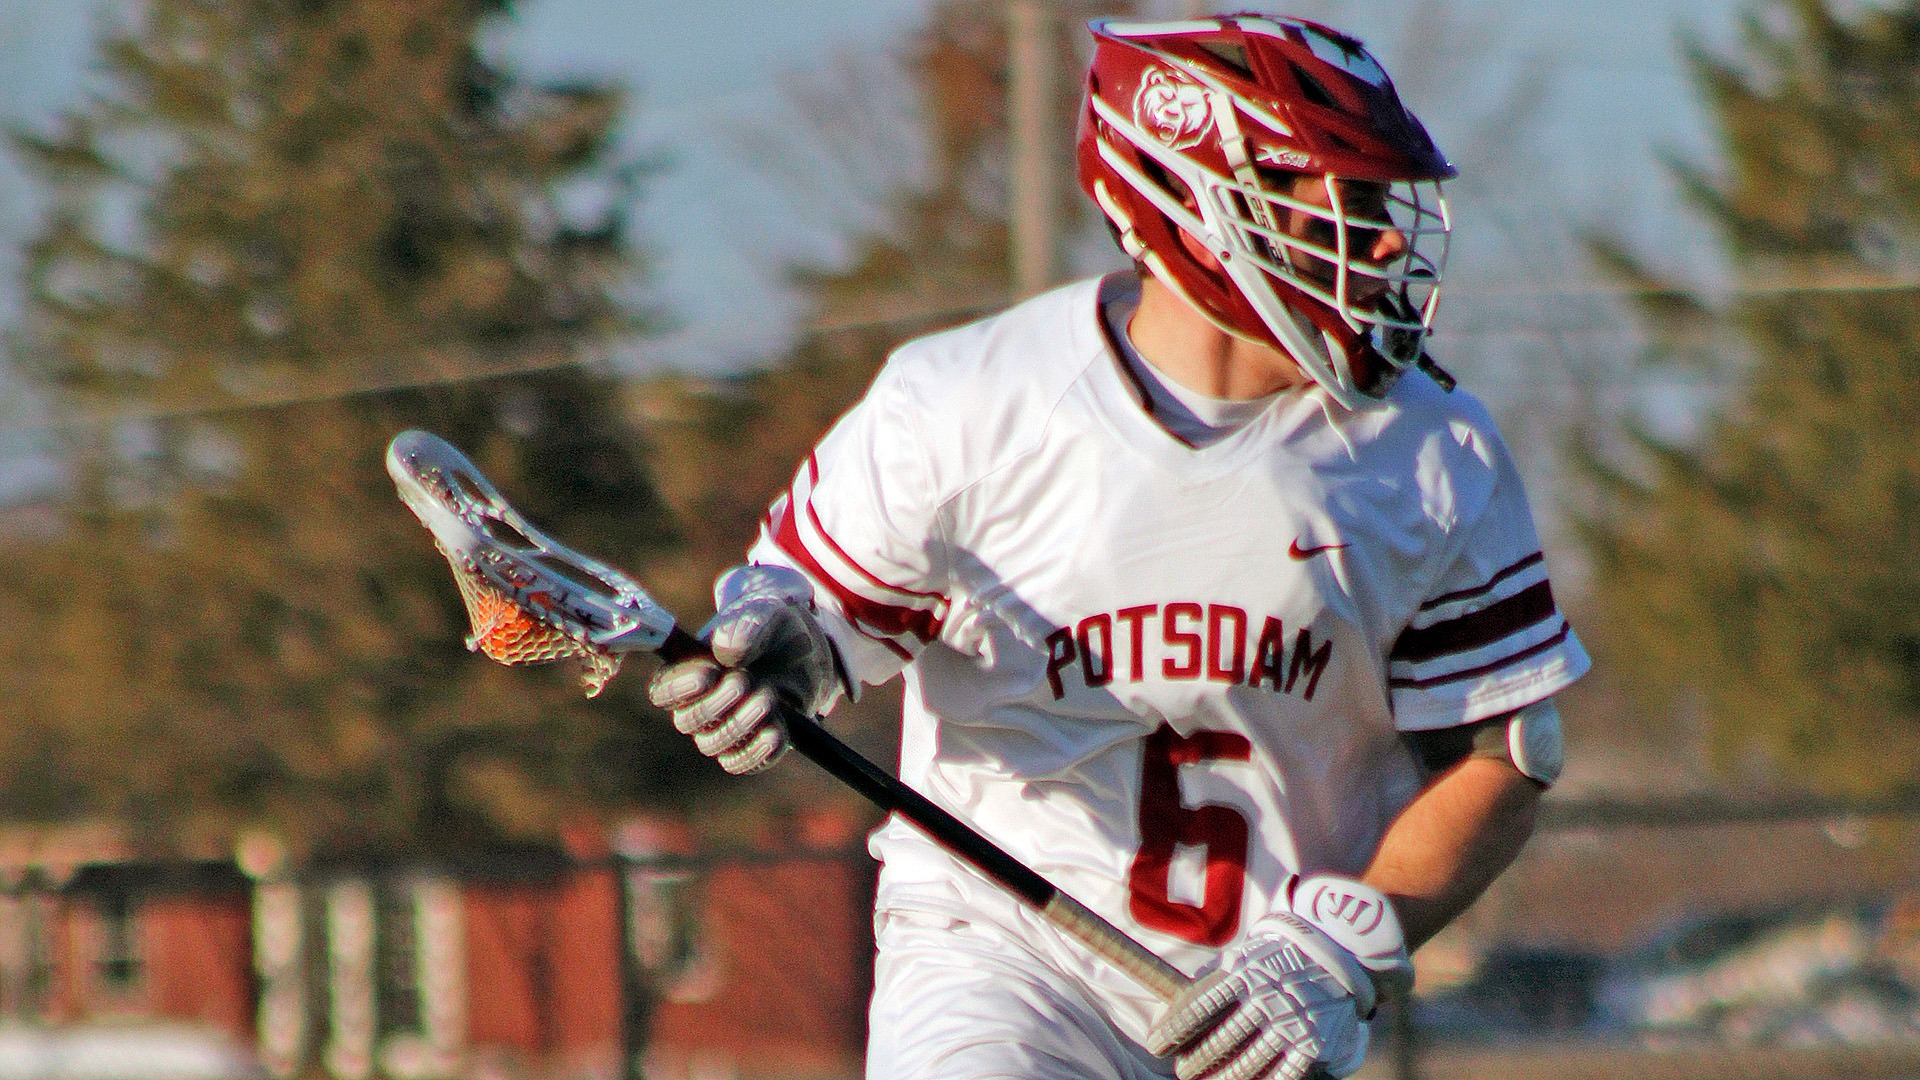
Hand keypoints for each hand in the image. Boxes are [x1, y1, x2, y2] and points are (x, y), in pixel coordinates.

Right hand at [647, 564, 843, 773]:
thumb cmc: (773, 628)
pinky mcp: (750, 746)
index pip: (662, 692)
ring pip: (713, 745)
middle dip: (717, 703)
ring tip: (768, 697)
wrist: (808, 651)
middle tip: (746, 681)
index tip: (709, 673)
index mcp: (687, 670)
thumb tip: (728, 652)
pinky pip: (742, 763)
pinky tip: (776, 730)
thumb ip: (746, 625)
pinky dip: (758, 750)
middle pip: (687, 721)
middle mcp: (698, 704)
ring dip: (741, 724)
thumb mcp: (766, 614)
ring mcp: (723, 728)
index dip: (679, 688)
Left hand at [1147, 875, 1411, 1079]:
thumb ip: (1215, 981)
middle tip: (1183, 1071)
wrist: (1337, 951)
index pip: (1197, 1009)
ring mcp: (1288, 1024)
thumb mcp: (1244, 956)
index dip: (1172, 1031)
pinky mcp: (1312, 1044)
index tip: (1156, 1046)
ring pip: (1246, 1064)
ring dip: (1221, 1079)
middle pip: (1218, 1042)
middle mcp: (1263, 1000)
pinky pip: (1281, 1075)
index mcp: (1241, 975)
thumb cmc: (1278, 956)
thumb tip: (1175, 1007)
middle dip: (1195, 1061)